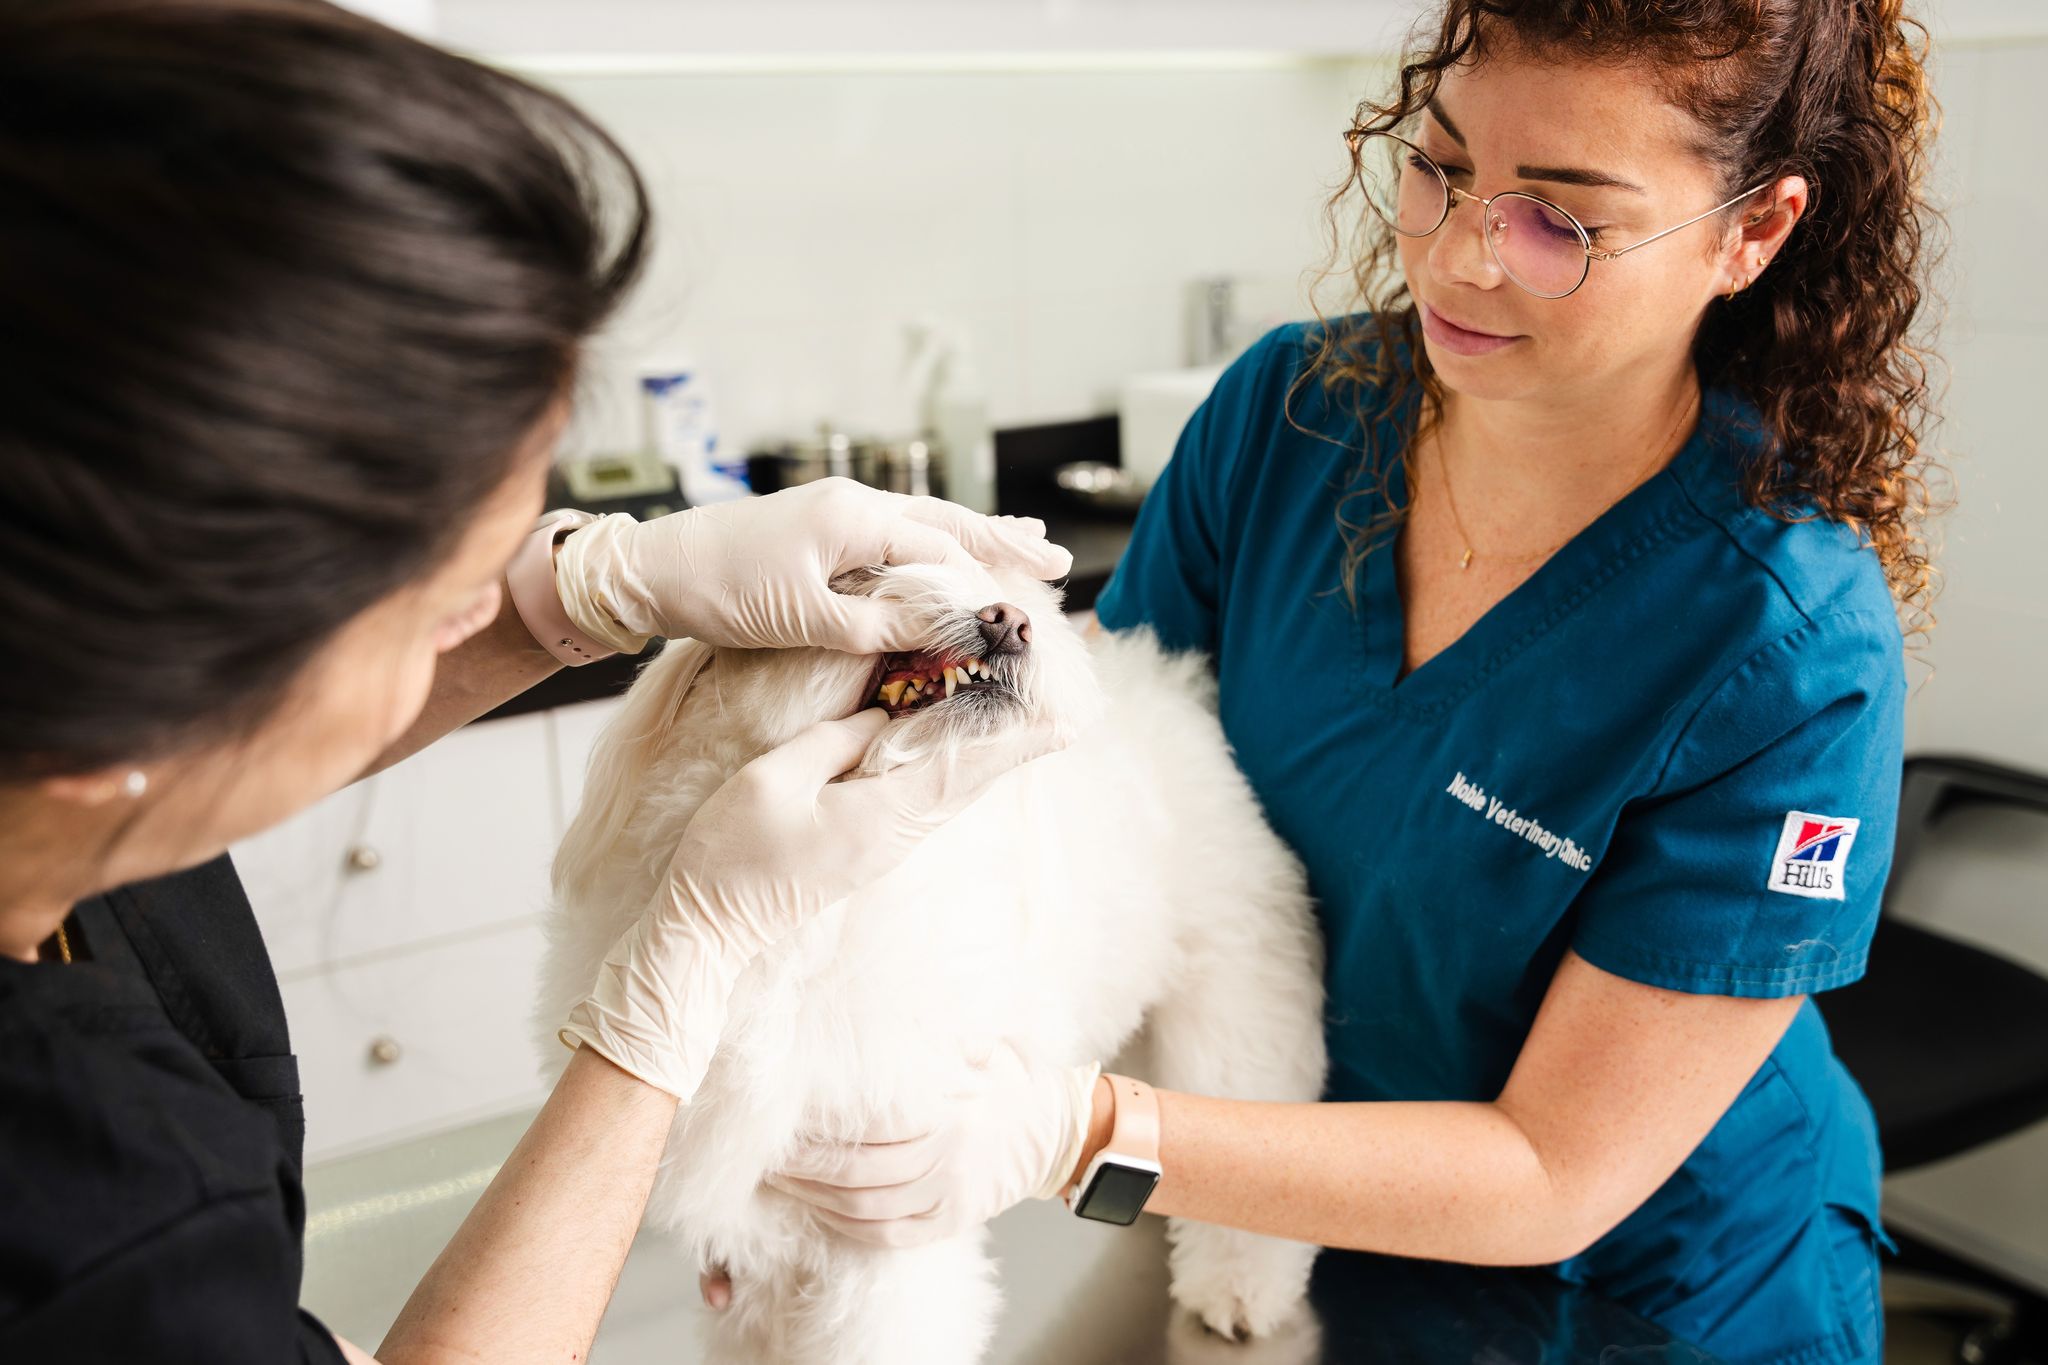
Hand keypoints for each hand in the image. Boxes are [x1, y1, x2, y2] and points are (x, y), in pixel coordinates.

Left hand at [552, 479, 1073, 654]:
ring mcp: (836, 511)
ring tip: (1024, 543)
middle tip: (1056, 561)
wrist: (649, 569)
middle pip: (946, 524)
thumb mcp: (804, 619)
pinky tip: (945, 549)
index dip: (985, 586)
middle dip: (1002, 542)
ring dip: (974, 537)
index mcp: (855, 517)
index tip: (1024, 615)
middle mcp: (853, 503)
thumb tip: (949, 630)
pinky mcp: (820, 527)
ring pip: (924, 524)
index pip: (942, 552)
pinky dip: (933, 543)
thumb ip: (880, 625)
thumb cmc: (718, 590)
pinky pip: (895, 533)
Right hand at [561, 711, 1064, 1099]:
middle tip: (1056, 703)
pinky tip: (955, 741)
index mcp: (881, 815)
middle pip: (971, 780)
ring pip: (952, 789)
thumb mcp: (775, 777)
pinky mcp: (871, 847)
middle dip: (1014, 740)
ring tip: (1019, 711)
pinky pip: (925, 798)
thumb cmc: (732, 853)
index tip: (1064, 720)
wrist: (707, 928)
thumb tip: (887, 714)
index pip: (964, 769)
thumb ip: (835, 739)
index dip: (1015, 741)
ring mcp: (887, 845)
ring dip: (987, 750)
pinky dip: (949, 764)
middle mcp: (898, 834)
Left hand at [766, 1044, 1102, 1247]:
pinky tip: (820, 1210)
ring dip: (815, 1199)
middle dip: (804, 1166)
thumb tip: (876, 1002)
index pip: (869, 1125)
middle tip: (765, 1155)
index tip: (784, 1116)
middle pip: (857, 1172)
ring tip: (779, 1182)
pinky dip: (847, 1228)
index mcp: (949, 1112)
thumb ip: (933, 1033)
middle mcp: (948, 1158)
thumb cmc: (1005, 1080)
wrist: (1054, 1131)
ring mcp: (948, 1197)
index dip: (821, 1126)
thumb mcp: (979, 1044)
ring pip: (865, 1210)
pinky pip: (888, 1236)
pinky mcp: (950, 1223)